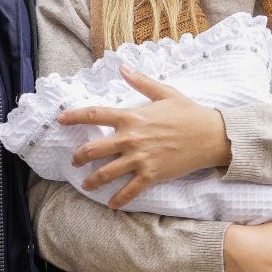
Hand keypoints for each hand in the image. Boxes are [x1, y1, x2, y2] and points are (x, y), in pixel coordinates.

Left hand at [58, 65, 231, 208]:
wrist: (210, 135)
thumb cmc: (188, 112)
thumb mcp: (164, 92)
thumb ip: (140, 81)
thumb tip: (122, 66)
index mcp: (131, 116)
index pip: (94, 114)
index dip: (74, 117)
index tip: (60, 120)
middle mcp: (130, 138)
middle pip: (93, 149)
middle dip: (79, 156)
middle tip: (74, 160)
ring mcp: (140, 158)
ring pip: (106, 173)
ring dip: (92, 181)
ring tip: (86, 185)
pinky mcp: (152, 174)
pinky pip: (129, 190)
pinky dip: (118, 200)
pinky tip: (111, 205)